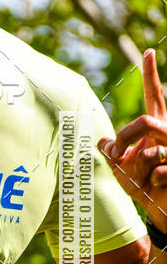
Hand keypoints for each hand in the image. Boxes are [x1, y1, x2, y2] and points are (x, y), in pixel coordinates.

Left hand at [99, 49, 166, 232]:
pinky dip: (151, 184)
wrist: (162, 212)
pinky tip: (159, 188)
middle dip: (126, 138)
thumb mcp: (121, 169)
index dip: (150, 76)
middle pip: (145, 122)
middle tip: (116, 156)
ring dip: (137, 169)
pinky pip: (158, 172)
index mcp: (157, 127)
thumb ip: (113, 152)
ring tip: (143, 180)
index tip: (148, 52)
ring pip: (149, 151)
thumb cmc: (144, 188)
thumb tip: (102, 141)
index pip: (154, 97)